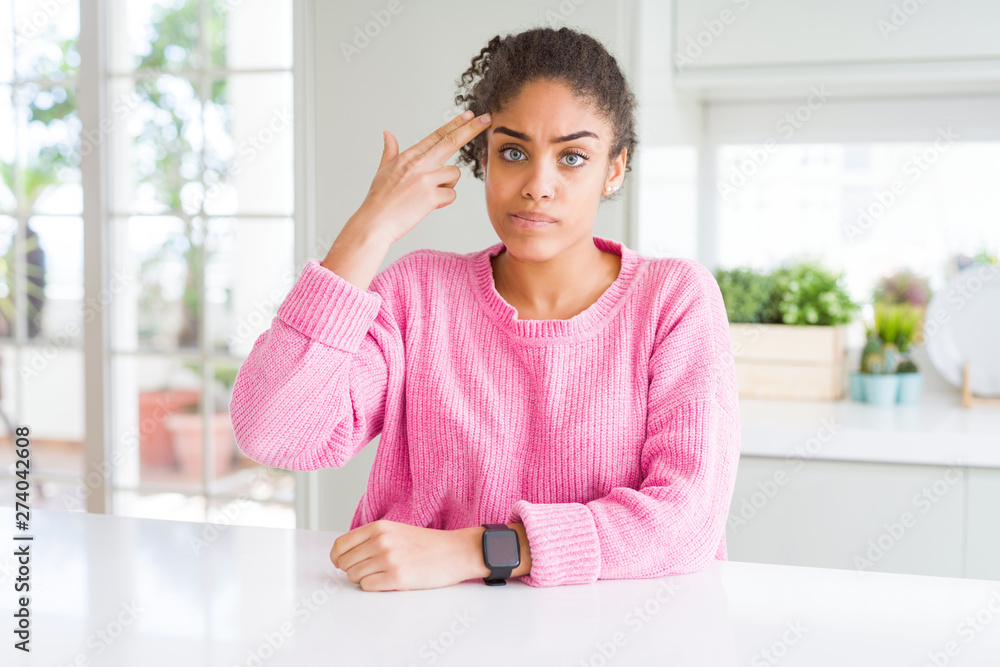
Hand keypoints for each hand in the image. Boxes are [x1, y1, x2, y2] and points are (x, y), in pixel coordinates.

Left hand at [330, 520, 479, 591]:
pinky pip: (368, 586)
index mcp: (379, 527)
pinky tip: (388, 581)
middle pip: (345, 563)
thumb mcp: (396, 530)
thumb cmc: (428, 544)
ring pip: (355, 576)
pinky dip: (374, 587)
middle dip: (352, 570)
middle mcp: (381, 541)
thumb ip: (372, 538)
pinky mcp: (397, 577)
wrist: (455, 552)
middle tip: (368, 570)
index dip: (337, 557)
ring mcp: (388, 559)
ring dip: (364, 579)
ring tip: (382, 575)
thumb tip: (345, 554)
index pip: (341, 545)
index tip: (341, 563)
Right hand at [351, 110, 491, 245]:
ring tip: (427, 195)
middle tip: (486, 118)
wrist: (374, 222)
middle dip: (471, 128)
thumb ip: (390, 151)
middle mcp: (419, 164)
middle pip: (451, 141)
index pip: (437, 135)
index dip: (455, 124)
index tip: (469, 115)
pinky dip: (443, 202)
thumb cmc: (379, 200)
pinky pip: (451, 195)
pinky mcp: (431, 196)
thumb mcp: (383, 170)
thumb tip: (387, 134)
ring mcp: (426, 179)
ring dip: (447, 186)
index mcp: (409, 156)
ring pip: (454, 174)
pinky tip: (428, 206)